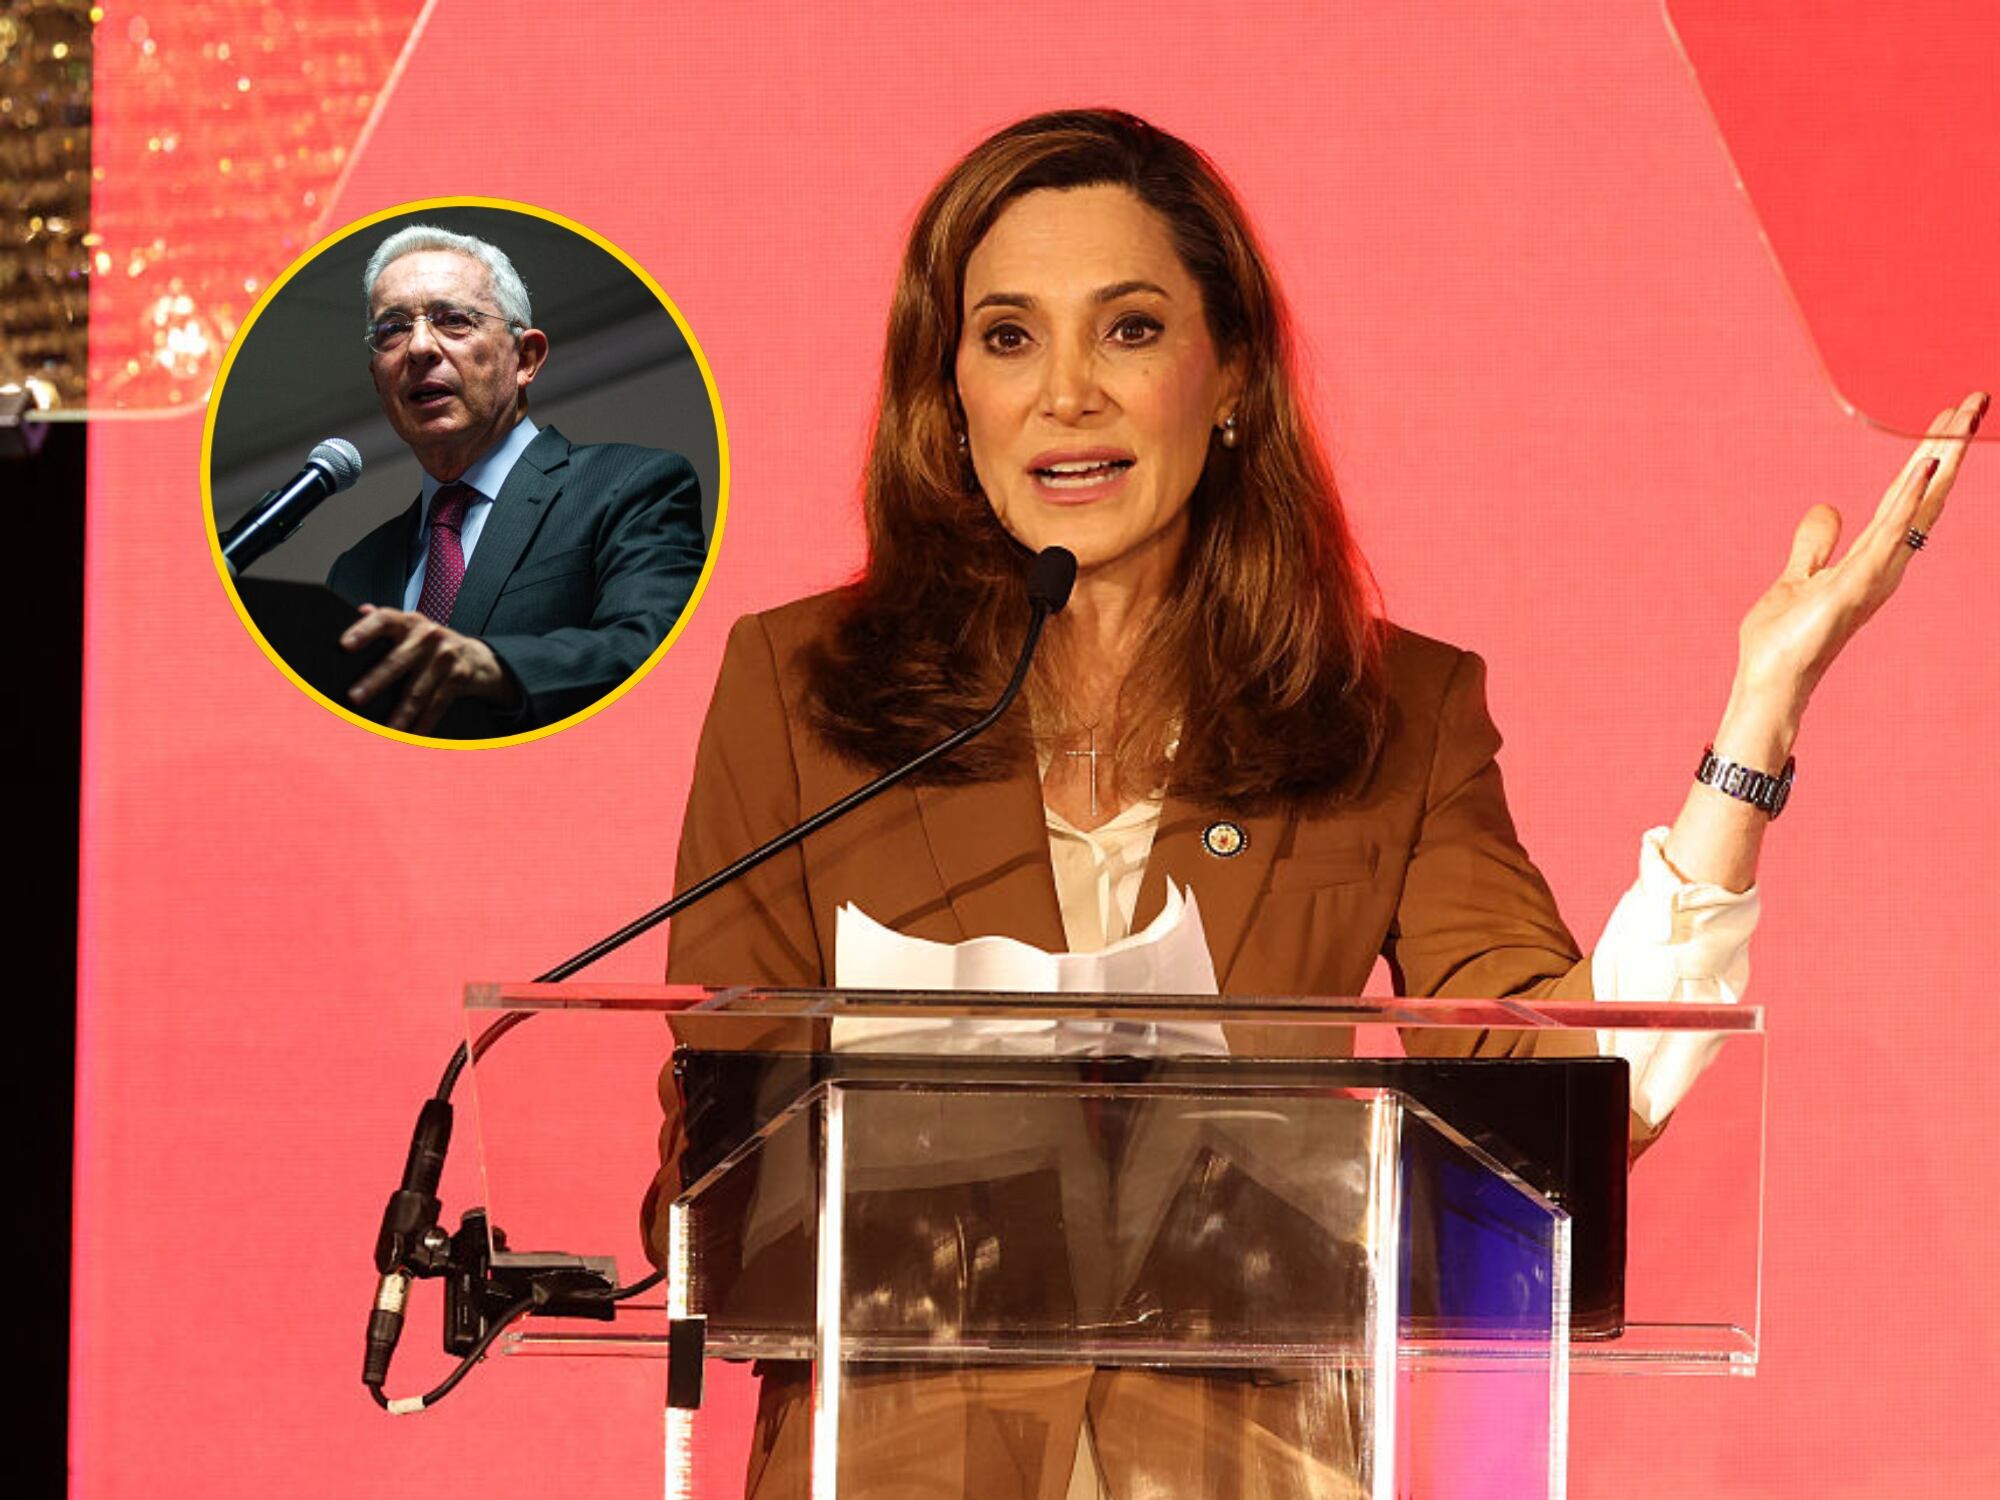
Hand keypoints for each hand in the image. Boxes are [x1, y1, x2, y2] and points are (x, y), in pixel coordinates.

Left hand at [340, 605, 519, 734]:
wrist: (477, 657)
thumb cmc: (430, 645)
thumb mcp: (410, 628)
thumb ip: (386, 621)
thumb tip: (361, 609)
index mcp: (409, 622)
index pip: (384, 620)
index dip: (363, 631)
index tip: (344, 645)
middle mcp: (428, 635)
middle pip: (397, 661)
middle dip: (375, 681)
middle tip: (354, 697)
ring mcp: (446, 656)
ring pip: (418, 689)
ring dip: (401, 712)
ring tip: (385, 730)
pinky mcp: (459, 677)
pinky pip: (438, 704)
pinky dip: (425, 723)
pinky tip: (413, 736)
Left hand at [1734, 391, 1985, 730]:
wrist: (1769, 680)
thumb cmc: (1784, 640)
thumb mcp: (1797, 577)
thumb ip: (1814, 545)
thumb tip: (1829, 508)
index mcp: (1872, 559)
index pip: (1906, 498)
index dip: (1929, 457)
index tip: (1949, 418)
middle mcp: (1885, 563)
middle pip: (1923, 493)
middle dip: (1948, 446)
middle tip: (1974, 399)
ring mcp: (1875, 572)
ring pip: (1916, 504)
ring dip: (1939, 459)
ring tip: (1962, 416)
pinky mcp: (1858, 583)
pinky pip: (1890, 533)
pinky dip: (1910, 499)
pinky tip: (1926, 465)